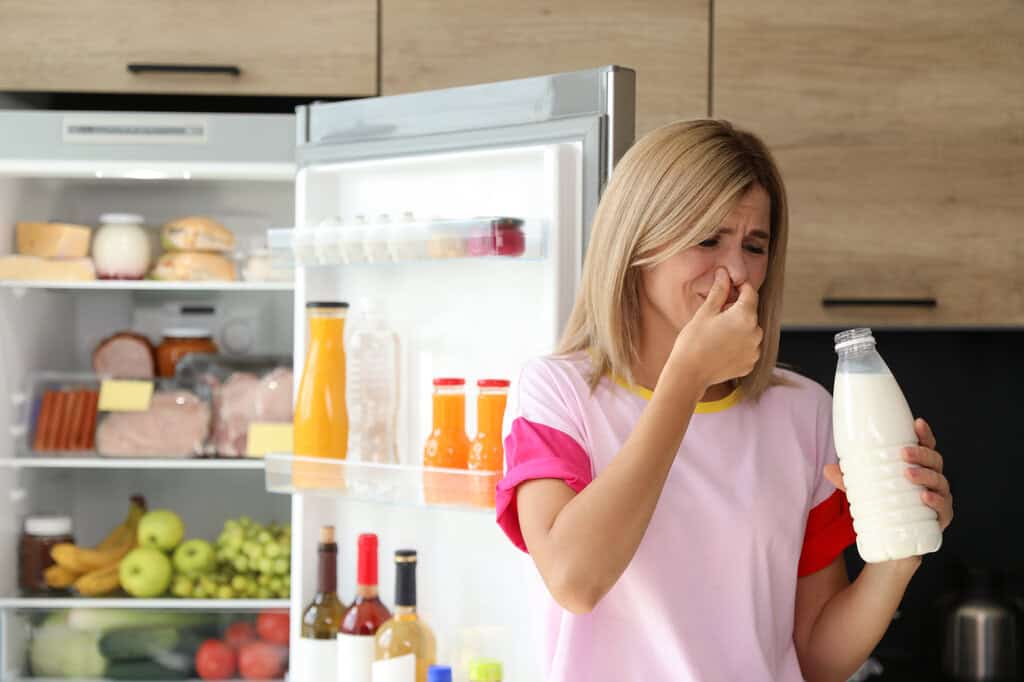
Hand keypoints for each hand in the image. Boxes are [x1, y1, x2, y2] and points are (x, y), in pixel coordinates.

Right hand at [669, 268, 763, 387]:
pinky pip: (748, 348)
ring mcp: (755, 350)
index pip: (750, 292)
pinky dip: (739, 345)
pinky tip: (721, 348)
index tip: (727, 289)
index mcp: (746, 316)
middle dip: (737, 310)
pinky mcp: (750, 363)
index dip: (738, 287)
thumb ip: (720, 291)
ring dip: (739, 328)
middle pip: (750, 312)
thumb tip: (724, 272)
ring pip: (750, 331)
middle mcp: (756, 333)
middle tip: (716, 316)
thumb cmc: (693, 341)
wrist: (689, 374)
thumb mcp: (705, 312)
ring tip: (717, 334)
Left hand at [824, 417, 953, 530]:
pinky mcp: (940, 519)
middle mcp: (932, 480)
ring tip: (907, 474)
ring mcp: (939, 499)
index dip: (924, 434)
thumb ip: (848, 480)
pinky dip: (936, 501)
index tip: (917, 423)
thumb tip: (827, 468)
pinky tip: (925, 497)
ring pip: (939, 482)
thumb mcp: (864, 491)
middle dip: (921, 453)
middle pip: (934, 461)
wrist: (895, 544)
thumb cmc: (886, 508)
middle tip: (903, 453)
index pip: (926, 446)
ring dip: (925, 475)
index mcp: (918, 467)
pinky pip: (944, 508)